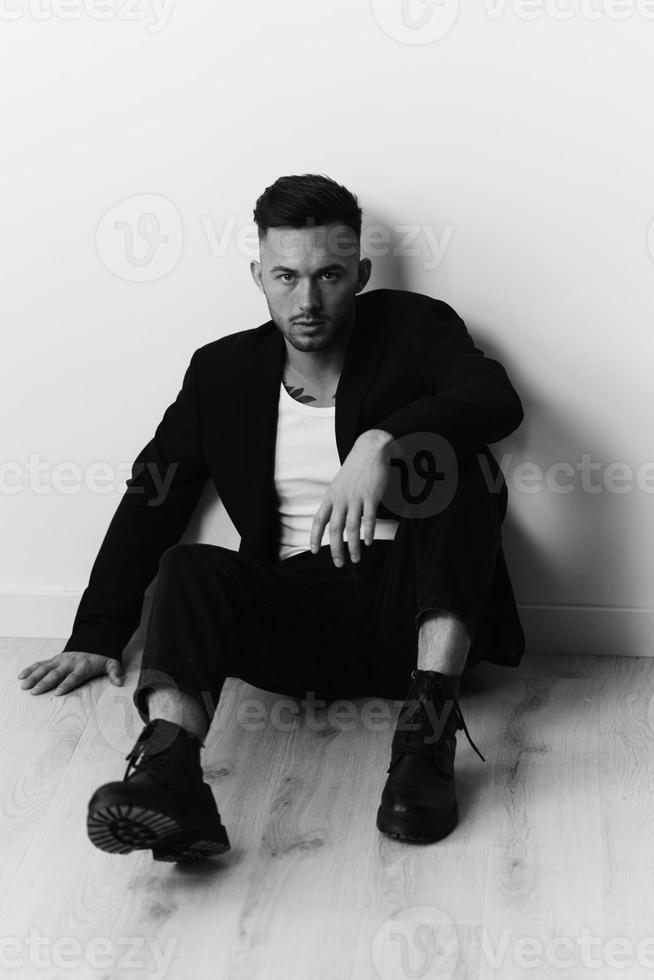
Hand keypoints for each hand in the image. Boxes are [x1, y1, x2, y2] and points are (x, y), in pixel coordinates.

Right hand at [17, 651, 123, 695]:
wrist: (93, 640)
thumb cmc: (101, 656)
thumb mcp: (111, 662)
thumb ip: (115, 672)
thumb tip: (120, 682)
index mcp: (84, 666)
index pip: (74, 676)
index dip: (67, 684)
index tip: (58, 692)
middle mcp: (70, 663)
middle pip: (56, 674)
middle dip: (45, 682)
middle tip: (35, 691)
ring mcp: (61, 660)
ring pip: (45, 668)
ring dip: (34, 676)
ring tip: (24, 685)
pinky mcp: (54, 659)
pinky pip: (41, 663)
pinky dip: (31, 669)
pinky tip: (22, 676)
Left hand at [310, 429, 394, 565]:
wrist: (370, 450)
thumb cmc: (355, 469)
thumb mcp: (339, 485)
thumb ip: (336, 502)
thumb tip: (333, 520)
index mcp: (331, 497)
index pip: (319, 520)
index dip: (314, 537)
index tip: (313, 551)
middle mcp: (341, 499)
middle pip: (335, 529)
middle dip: (335, 549)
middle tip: (338, 563)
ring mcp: (356, 498)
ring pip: (352, 528)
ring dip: (354, 546)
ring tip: (356, 559)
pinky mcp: (371, 496)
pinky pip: (368, 519)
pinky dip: (368, 532)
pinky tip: (368, 542)